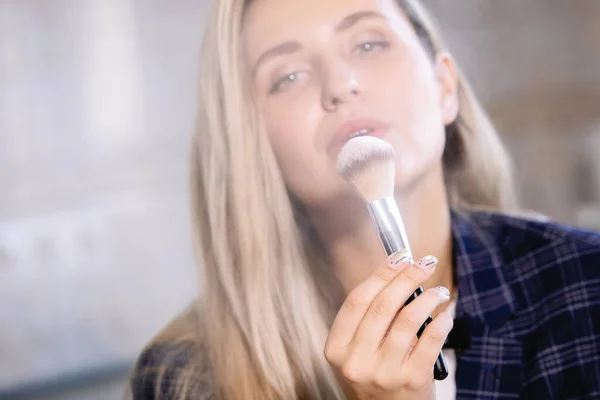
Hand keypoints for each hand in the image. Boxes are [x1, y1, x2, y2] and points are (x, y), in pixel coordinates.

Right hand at [324, 250, 452, 399]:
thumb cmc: (374, 374)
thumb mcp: (357, 349)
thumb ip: (369, 317)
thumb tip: (396, 271)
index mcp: (336, 349)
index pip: (357, 300)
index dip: (379, 274)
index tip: (399, 256)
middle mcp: (356, 361)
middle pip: (382, 306)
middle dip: (406, 278)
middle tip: (423, 262)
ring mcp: (383, 373)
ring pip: (407, 321)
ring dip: (427, 298)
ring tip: (438, 291)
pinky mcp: (411, 381)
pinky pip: (429, 342)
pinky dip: (440, 323)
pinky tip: (445, 315)